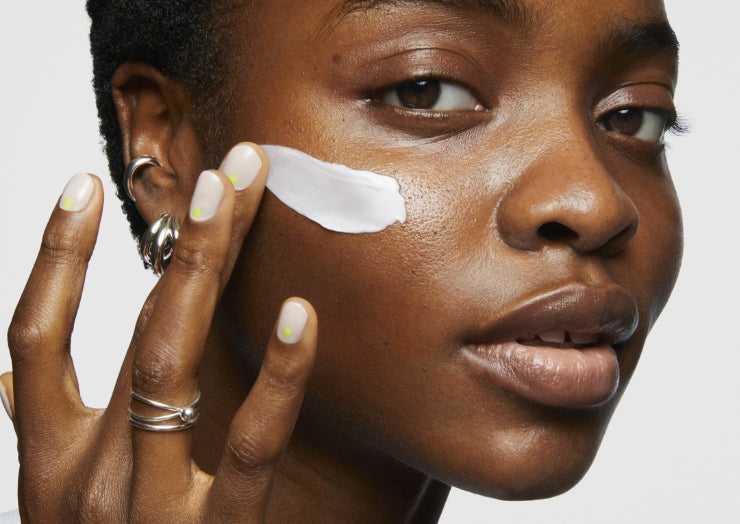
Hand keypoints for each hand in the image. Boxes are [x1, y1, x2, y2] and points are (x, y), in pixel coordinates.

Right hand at [2, 143, 317, 521]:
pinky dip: (275, 379)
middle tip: (227, 168)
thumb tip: (8, 374)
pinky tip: (298, 313)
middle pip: (132, 328)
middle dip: (182, 241)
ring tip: (244, 198)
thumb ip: (45, 430)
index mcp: (46, 462)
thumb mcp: (60, 503)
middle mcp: (84, 478)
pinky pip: (249, 449)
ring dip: (209, 270)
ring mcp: (144, 509)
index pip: (32, 337)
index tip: (83, 185)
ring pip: (172, 364)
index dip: (54, 257)